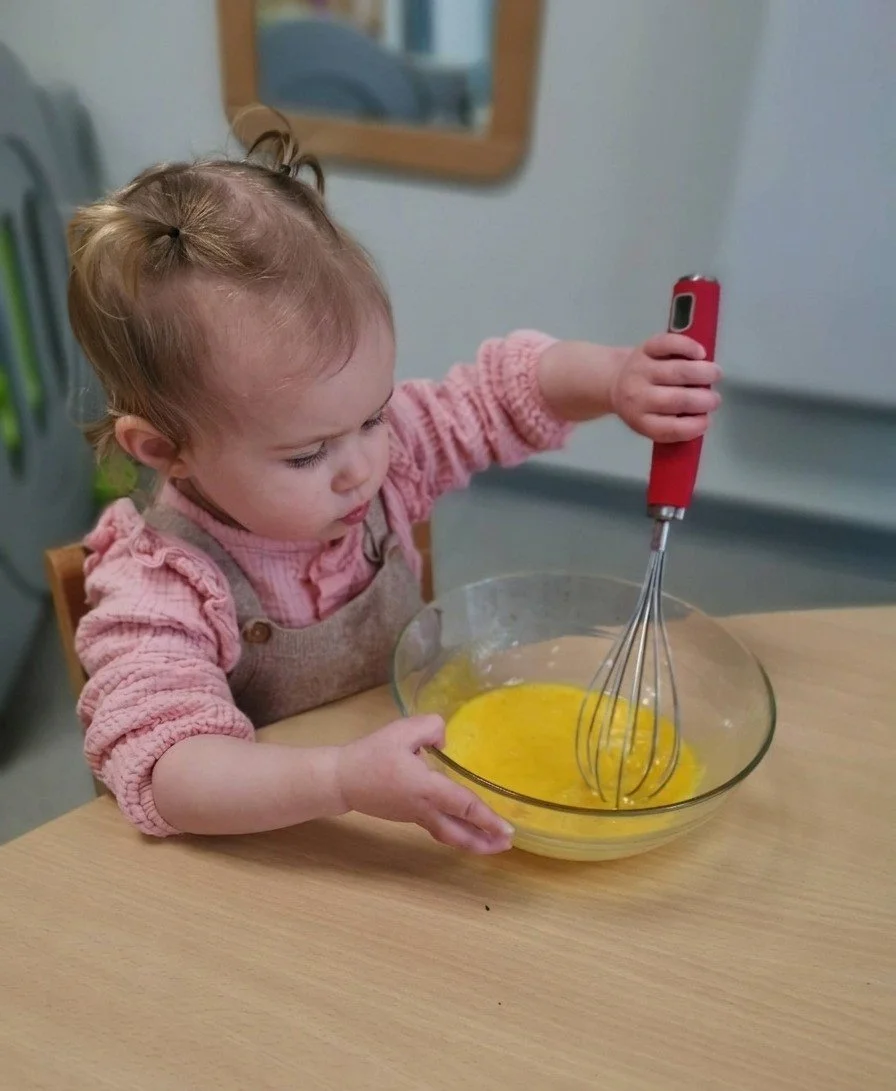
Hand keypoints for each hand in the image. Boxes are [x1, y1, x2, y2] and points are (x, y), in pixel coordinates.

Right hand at [335, 716, 513, 853]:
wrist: (342, 779)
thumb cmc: (371, 754)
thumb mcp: (402, 730)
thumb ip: (431, 727)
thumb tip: (445, 741)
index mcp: (426, 788)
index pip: (463, 806)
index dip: (487, 818)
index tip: (507, 829)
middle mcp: (424, 808)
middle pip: (458, 833)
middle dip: (484, 842)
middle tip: (507, 845)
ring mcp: (416, 816)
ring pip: (449, 834)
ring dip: (473, 842)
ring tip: (492, 844)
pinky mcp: (409, 817)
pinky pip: (438, 829)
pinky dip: (457, 833)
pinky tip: (464, 828)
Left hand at [610, 333, 720, 442]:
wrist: (614, 380)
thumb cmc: (642, 405)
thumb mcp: (652, 422)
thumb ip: (674, 424)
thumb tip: (702, 418)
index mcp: (642, 421)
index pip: (672, 428)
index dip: (696, 426)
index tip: (707, 420)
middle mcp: (638, 397)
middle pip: (679, 399)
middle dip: (705, 400)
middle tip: (715, 399)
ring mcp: (641, 370)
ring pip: (679, 371)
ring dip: (704, 373)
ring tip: (715, 375)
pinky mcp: (645, 348)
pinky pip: (669, 344)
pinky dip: (688, 347)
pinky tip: (700, 354)